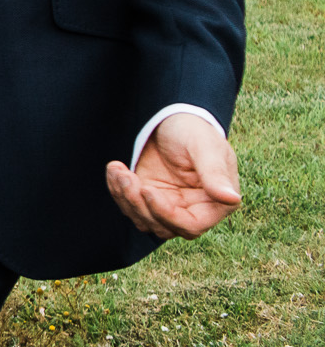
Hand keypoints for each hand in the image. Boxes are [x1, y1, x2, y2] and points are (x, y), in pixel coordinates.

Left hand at [106, 114, 242, 240]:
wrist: (171, 119)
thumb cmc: (194, 130)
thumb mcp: (205, 147)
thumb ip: (215, 174)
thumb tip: (231, 199)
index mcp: (215, 202)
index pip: (191, 226)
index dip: (166, 214)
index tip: (147, 189)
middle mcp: (192, 209)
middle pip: (163, 227)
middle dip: (139, 204)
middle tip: (126, 176)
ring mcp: (169, 205)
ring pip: (144, 220)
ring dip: (125, 198)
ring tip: (118, 169)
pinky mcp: (149, 197)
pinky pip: (130, 206)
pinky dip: (117, 191)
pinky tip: (115, 168)